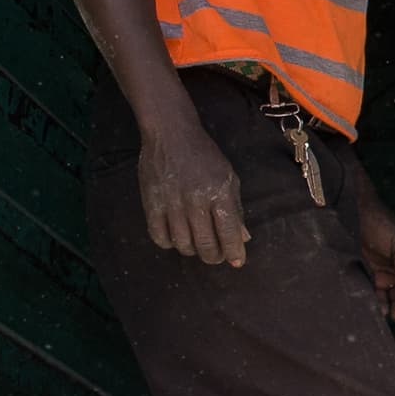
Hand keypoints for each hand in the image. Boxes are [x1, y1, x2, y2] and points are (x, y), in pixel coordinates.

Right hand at [138, 110, 248, 264]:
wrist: (171, 134)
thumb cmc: (204, 155)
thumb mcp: (228, 177)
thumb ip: (235, 209)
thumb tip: (243, 238)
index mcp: (219, 192)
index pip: (229, 233)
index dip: (234, 252)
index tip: (237, 261)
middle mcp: (196, 200)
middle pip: (205, 245)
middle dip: (214, 257)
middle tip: (216, 256)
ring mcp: (172, 203)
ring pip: (183, 244)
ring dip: (192, 250)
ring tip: (196, 244)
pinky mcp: (151, 203)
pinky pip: (159, 237)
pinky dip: (169, 243)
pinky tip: (176, 237)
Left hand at [358, 191, 394, 320]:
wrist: (353, 212)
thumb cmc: (381, 222)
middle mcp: (394, 275)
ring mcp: (377, 277)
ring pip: (385, 300)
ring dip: (385, 308)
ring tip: (380, 310)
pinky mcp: (360, 277)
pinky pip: (367, 293)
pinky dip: (369, 301)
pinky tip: (368, 305)